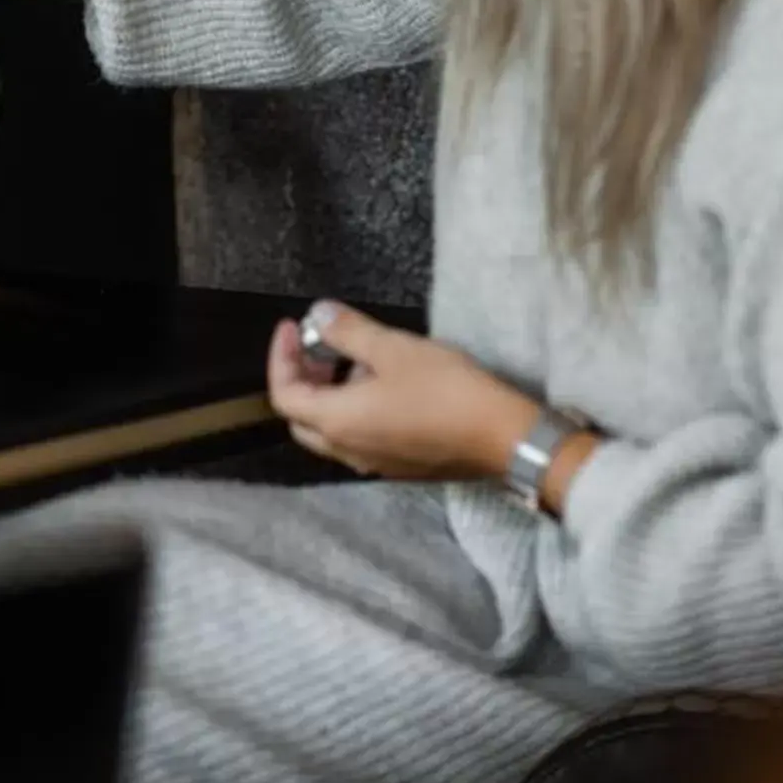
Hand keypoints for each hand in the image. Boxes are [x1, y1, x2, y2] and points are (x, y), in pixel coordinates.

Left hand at [264, 301, 543, 483]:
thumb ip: (348, 331)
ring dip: (329, 396)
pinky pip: (358, 440)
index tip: (293, 325)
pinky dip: (353, 412)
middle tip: (317, 346)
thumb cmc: (444, 389)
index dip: (280, 357)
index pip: (284, 395)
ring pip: (330, 432)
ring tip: (355, 360)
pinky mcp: (399, 468)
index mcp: (336, 422)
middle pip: (301, 419)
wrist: (501, 437)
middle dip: (301, 379)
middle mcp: (347, 450)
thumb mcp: (393, 349)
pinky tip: (383, 387)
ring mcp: (374, 464)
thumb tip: (317, 313)